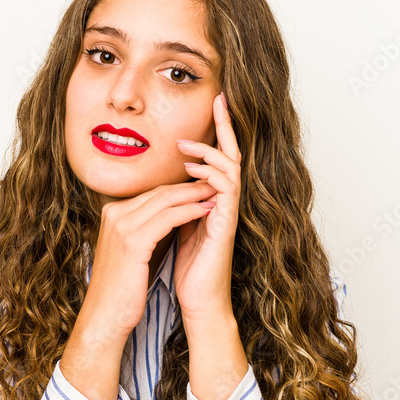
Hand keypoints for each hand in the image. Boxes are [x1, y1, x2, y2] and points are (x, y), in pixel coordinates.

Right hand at [78, 178, 216, 351]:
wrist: (106, 314)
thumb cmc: (122, 288)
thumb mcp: (129, 251)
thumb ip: (142, 231)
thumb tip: (166, 219)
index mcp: (112, 214)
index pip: (152, 194)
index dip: (179, 190)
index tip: (201, 189)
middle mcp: (114, 214)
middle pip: (159, 192)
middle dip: (189, 187)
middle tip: (213, 183)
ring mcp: (121, 226)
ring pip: (165, 200)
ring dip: (194, 195)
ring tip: (214, 193)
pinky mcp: (132, 241)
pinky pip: (168, 218)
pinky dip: (190, 211)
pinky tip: (206, 211)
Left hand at [173, 91, 241, 322]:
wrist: (199, 300)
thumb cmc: (189, 268)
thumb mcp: (180, 226)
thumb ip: (180, 202)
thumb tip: (166, 182)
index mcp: (216, 199)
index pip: (220, 156)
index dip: (218, 129)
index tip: (214, 102)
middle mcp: (227, 202)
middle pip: (233, 153)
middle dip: (227, 125)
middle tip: (219, 99)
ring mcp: (229, 213)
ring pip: (230, 168)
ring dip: (210, 151)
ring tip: (187, 144)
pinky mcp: (226, 225)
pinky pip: (225, 191)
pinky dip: (210, 176)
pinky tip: (193, 170)